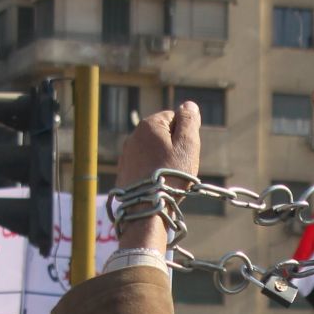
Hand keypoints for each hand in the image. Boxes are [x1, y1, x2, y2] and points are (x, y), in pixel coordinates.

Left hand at [115, 102, 200, 251]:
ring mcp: (126, 154)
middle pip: (162, 135)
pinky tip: (157, 186)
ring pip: (152, 151)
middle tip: (180, 167)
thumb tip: (188, 105)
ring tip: (168, 179)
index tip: (187, 152)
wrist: (146, 208)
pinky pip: (143, 166)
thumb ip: (189, 121)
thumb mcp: (187, 144)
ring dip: (163, 160)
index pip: (174, 118)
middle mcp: (133, 135)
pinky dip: (152, 172)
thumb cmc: (170, 175)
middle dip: (174, 147)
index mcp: (149, 124)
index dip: (185, 134)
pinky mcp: (124, 172)